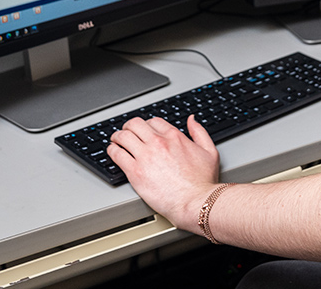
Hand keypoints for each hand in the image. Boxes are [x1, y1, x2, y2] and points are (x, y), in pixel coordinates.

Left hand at [108, 115, 220, 233]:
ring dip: (117, 137)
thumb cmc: (202, 181)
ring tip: (115, 140)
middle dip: (129, 126)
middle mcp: (158, 142)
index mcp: (174, 136)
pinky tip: (112, 152)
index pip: (153, 121)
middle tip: (126, 132)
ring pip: (123, 137)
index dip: (147, 124)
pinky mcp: (135, 172)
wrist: (194, 201)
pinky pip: (117, 155)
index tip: (144, 130)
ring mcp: (145, 156)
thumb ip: (199, 132)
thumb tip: (191, 120)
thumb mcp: (209, 151)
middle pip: (135, 124)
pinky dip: (112, 151)